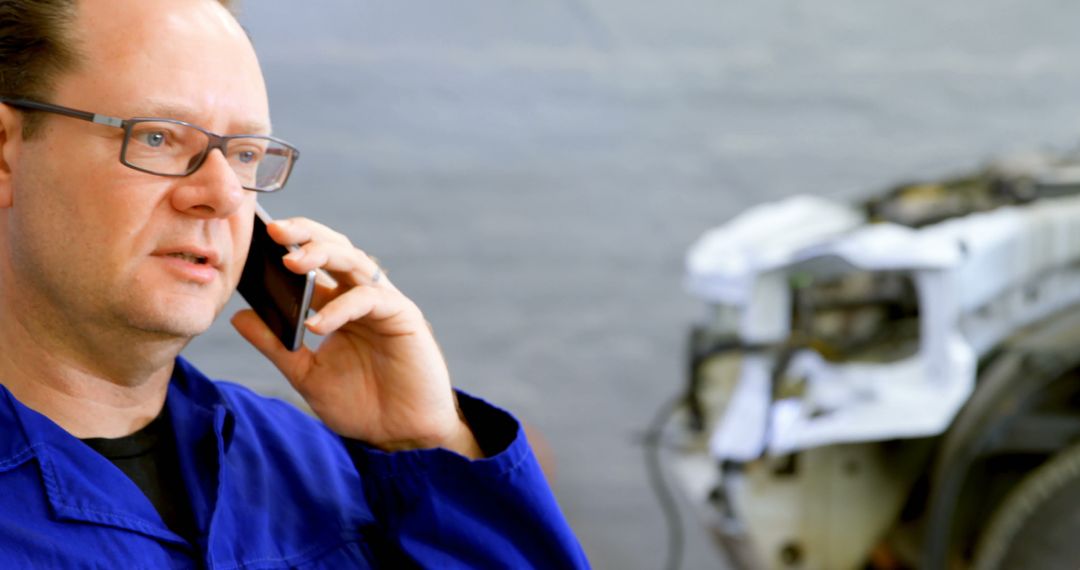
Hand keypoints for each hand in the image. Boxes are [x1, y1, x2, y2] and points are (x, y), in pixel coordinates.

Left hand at [230, 217, 481, 458]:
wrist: (401, 435)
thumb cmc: (361, 405)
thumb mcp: (306, 374)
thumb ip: (276, 345)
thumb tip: (238, 317)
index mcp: (337, 305)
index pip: (313, 261)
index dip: (288, 244)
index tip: (254, 238)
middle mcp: (360, 296)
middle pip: (335, 247)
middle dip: (305, 233)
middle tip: (273, 230)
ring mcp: (383, 303)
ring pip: (354, 260)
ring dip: (322, 254)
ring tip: (290, 261)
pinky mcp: (403, 316)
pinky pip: (369, 299)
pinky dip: (340, 308)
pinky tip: (317, 324)